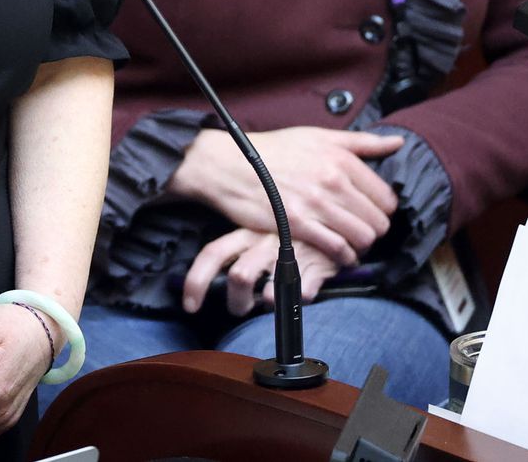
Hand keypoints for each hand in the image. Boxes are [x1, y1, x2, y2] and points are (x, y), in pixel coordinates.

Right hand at [170, 127, 402, 266]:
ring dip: (360, 246)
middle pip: (378, 221)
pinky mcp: (297, 225)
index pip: (386, 197)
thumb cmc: (274, 150)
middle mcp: (332, 180)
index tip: (371, 214)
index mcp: (341, 158)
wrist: (231, 164)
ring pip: (362, 237)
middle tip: (361, 232)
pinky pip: (336, 249)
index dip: (383, 211)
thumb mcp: (318, 136)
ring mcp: (315, 204)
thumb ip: (361, 142)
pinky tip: (338, 254)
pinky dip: (343, 257)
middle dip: (374, 231)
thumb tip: (399, 143)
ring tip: (351, 244)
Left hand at [181, 227, 340, 315]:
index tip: (190, 305)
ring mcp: (292, 253)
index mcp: (247, 231)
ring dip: (266, 305)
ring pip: (269, 292)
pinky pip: (302, 294)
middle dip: (237, 303)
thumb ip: (241, 252)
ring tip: (270, 305)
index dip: (196, 281)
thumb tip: (217, 282)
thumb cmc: (291, 230)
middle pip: (240, 276)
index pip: (213, 253)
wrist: (337, 217)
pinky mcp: (318, 265)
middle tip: (241, 310)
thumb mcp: (261, 231)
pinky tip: (301, 296)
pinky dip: (298, 302)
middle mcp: (266, 241)